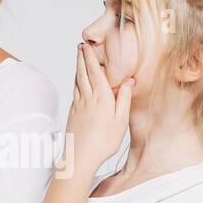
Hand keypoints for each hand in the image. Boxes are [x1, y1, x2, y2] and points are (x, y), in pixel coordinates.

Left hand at [61, 43, 133, 176]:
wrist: (80, 156)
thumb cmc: (103, 142)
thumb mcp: (120, 120)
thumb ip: (124, 99)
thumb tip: (129, 81)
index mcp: (101, 98)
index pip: (95, 72)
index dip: (90, 57)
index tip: (87, 46)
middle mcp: (87, 98)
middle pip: (82, 73)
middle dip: (81, 58)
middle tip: (80, 46)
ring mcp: (78, 105)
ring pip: (77, 81)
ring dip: (77, 68)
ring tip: (78, 58)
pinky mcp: (73, 112)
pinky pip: (75, 91)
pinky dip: (76, 82)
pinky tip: (77, 82)